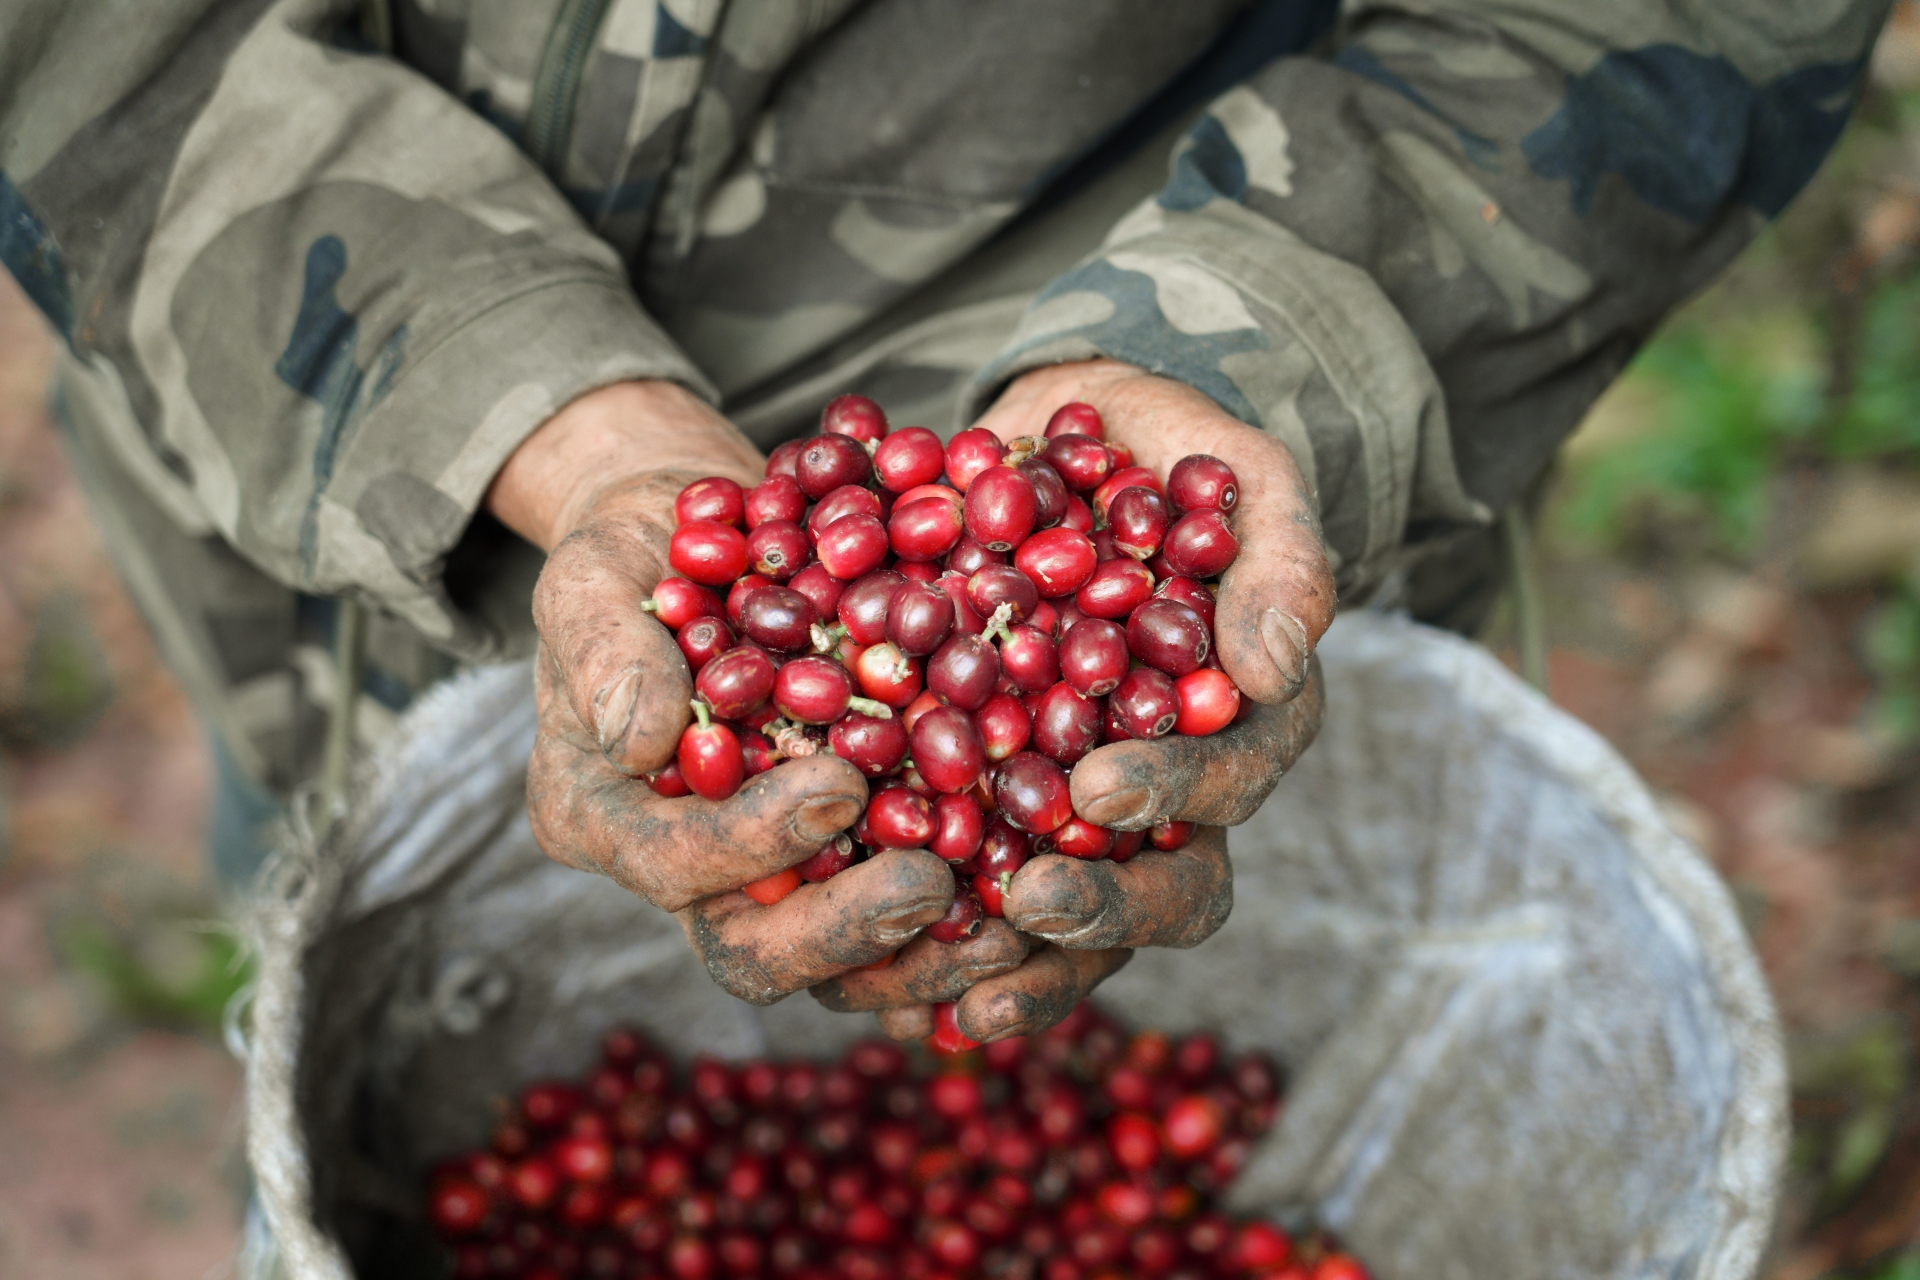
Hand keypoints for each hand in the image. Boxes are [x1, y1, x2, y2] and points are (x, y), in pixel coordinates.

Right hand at [491, 382, 991, 1003]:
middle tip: (929, 885)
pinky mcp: (843, 858)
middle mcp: (685, 867)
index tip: (837, 785)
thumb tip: (640, 740)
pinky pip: (900, 925)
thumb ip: (606, 649)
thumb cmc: (634, 553)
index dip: (751, 840)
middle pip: (755, 948)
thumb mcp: (594, 576)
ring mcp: (768, 875)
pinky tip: (1035, 910)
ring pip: (839, 963)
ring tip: (1008, 924)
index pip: (672, 861)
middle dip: (845, 929)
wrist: (695, 541)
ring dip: (923, 953)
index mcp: (603, 816)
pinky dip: (961, 926)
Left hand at [811, 360, 1334, 1039]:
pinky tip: (877, 969)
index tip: (1101, 785)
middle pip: (1168, 886)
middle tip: (1028, 898)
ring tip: (952, 980)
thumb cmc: (1160, 449)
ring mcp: (1085, 806)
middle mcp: (1174, 786)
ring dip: (1022, 960)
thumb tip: (1272, 667)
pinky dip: (939, 940)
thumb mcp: (1234, 471)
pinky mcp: (997, 804)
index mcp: (1243, 719)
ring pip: (1077, 917)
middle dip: (1104, 905)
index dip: (1175, 794)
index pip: (1232, 779)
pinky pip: (980, 891)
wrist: (1057, 441)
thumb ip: (1277, 555)